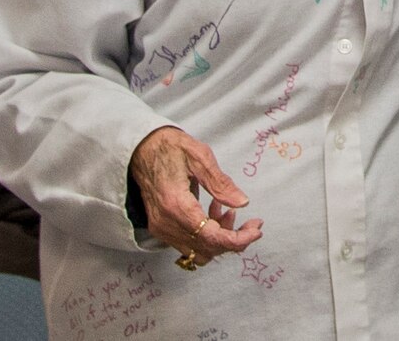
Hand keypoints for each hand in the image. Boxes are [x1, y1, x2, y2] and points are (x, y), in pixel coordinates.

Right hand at [130, 126, 263, 265]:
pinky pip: (189, 243)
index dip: (237, 239)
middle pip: (207, 249)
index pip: (211, 237)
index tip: (257, 230)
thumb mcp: (199, 156)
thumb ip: (221, 183)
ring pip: (198, 251)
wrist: (141, 149)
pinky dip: (206, 235)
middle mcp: (166, 223)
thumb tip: (243, 203)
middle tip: (251, 221)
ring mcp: (161, 228)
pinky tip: (213, 212)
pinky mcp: (161, 228)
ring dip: (220, 238)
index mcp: (176, 204)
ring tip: (228, 211)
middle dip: (233, 239)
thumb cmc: (170, 148)